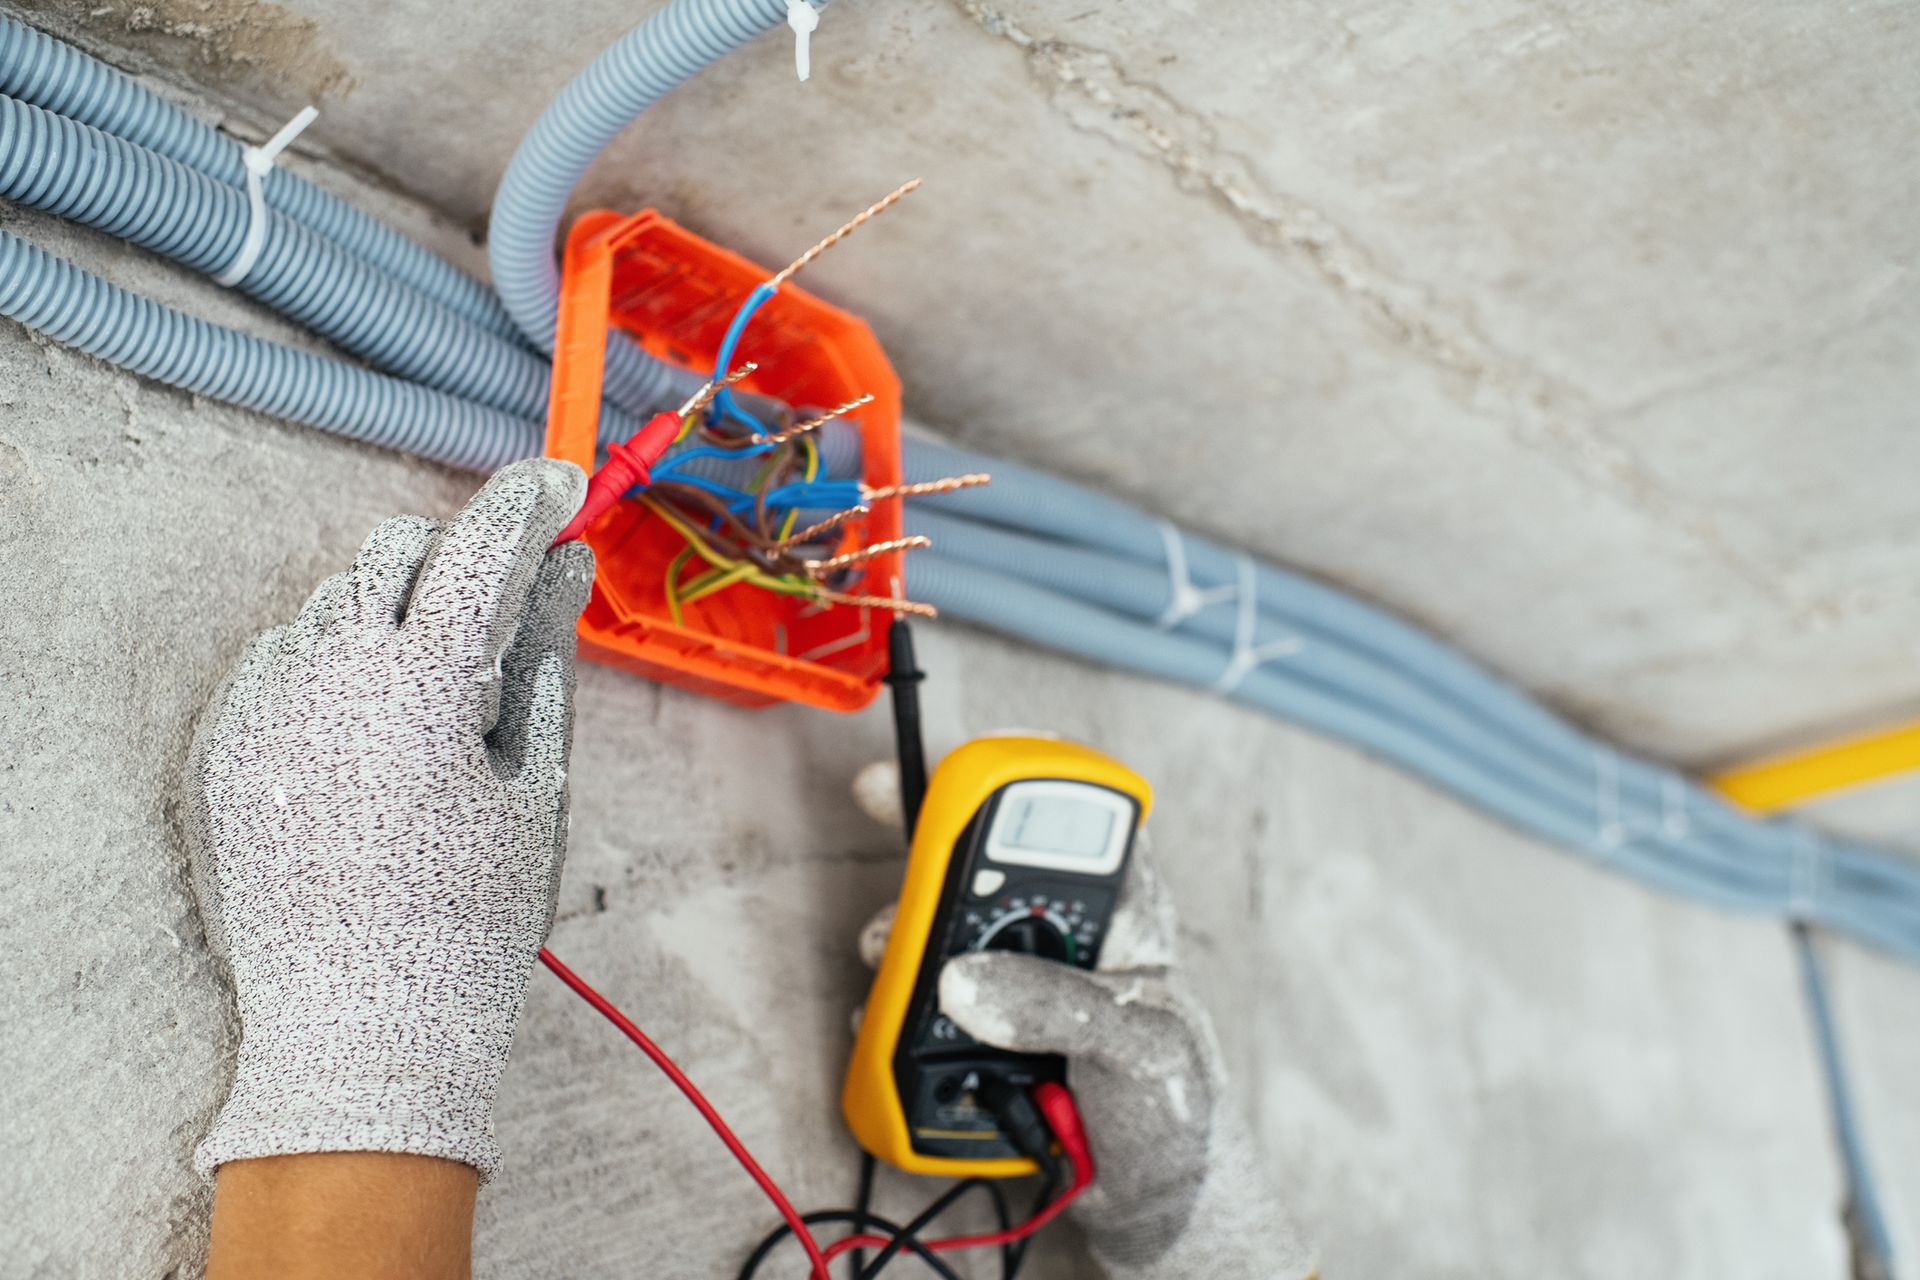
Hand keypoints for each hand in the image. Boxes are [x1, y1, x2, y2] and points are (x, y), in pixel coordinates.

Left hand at [184, 459, 592, 1181]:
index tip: (559, 483)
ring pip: (334, 602)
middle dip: (454, 551)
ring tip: (437, 689)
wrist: (365, 1031)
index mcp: (421, 684)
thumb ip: (542, 660)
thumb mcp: (531, 782)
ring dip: (392, 611)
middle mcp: (329, 676)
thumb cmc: (472, 917)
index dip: (525, 502)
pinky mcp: (228, 748)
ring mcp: (266, 710)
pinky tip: (371, 726)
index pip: (477, 547)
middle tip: (503, 597)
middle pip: (392, 549)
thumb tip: (563, 567)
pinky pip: (281, 660)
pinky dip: (332, 664)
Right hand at [849, 762, 1316, 1279]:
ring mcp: (1017, 985)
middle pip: (989, 861)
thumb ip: (1059, 1007)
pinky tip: (884, 1023)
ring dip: (901, 931)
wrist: (1156, 1206)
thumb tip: (965, 978)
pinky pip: (922, 1004)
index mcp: (1124, 920)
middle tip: (881, 806)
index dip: (1025, 771)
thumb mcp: (1137, 1052)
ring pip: (943, 928)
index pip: (1077, 821)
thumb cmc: (1177, 1116)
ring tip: (885, 953)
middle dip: (932, 838)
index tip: (964, 754)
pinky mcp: (980, 1036)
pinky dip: (891, 1006)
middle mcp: (1063, 939)